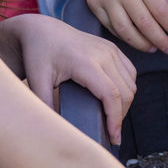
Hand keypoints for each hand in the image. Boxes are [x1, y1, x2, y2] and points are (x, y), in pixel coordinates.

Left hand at [0, 13, 136, 143]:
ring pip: (131, 83)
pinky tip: (117, 100)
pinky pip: (130, 72)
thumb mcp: (36, 80)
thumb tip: (55, 129)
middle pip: (125, 92)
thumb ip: (45, 104)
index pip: (111, 94)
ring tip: (113, 119)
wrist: (42, 30)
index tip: (114, 137)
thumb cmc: (38, 54)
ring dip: (125, 103)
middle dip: (120, 116)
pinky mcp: (112, 48)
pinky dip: (128, 89)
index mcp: (85, 62)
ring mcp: (110, 49)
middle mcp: (102, 54)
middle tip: (111, 134)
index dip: (115, 119)